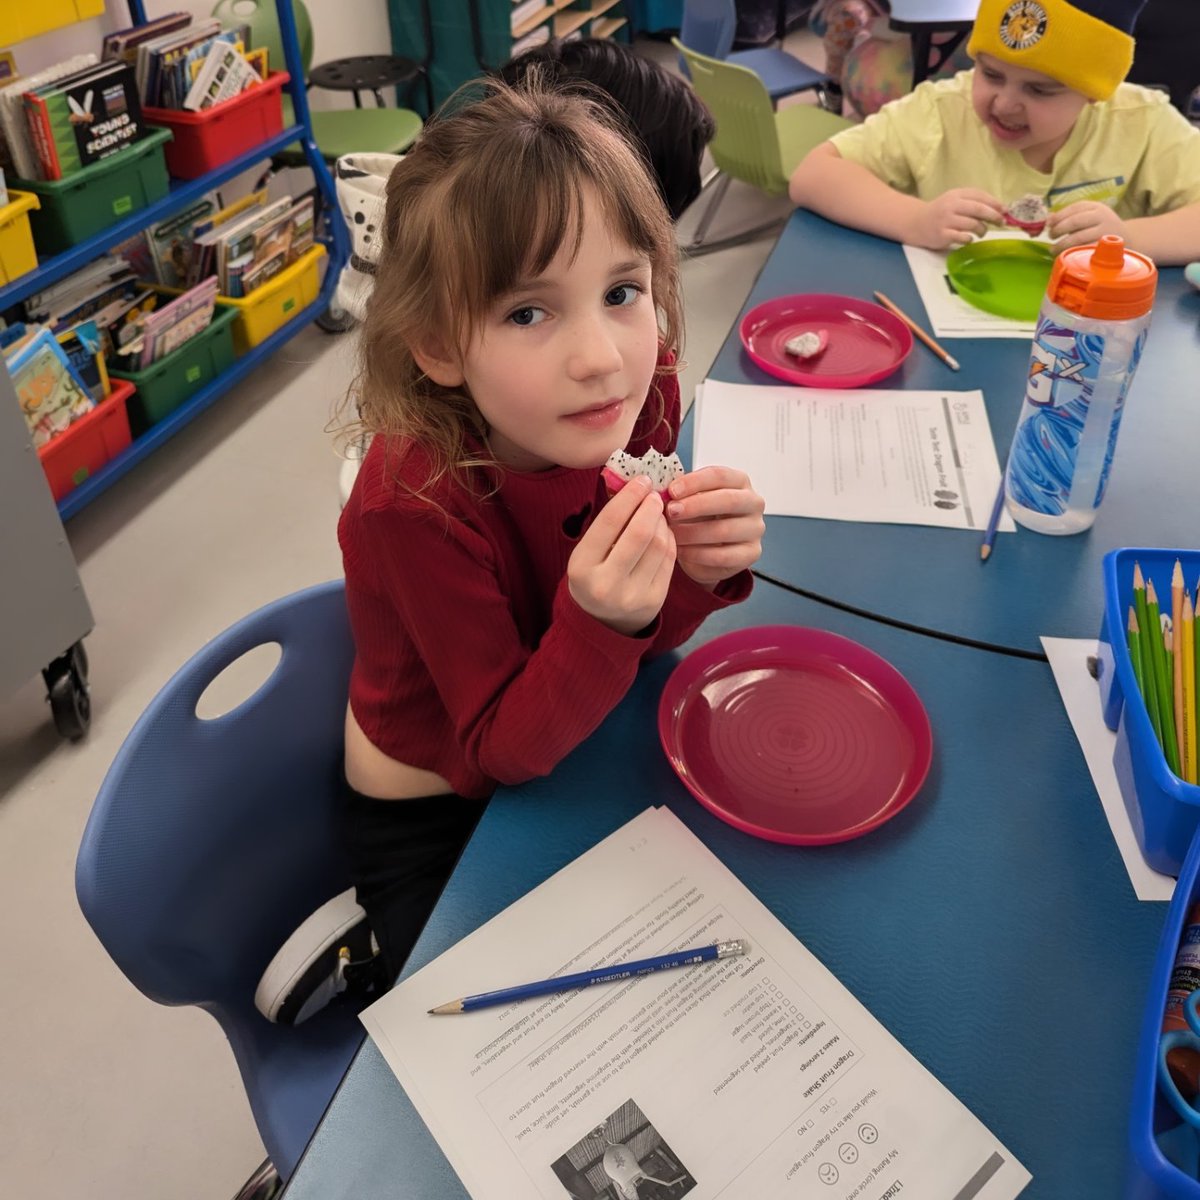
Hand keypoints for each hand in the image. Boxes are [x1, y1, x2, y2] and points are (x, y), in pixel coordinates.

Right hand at [568, 476, 675, 635]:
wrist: (602, 620)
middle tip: (654, 495)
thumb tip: (635, 484)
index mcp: (582, 567)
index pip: (610, 522)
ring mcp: (632, 595)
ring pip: (659, 545)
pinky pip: (669, 559)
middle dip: (651, 507)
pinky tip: (663, 532)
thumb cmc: (594, 574)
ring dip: (662, 522)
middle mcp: (606, 584)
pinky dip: (669, 539)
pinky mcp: (654, 600)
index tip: (641, 481)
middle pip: (639, 533)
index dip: (629, 496)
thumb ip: (608, 522)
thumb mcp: (588, 551)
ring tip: (658, 514)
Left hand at [666, 466, 764, 588]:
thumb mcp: (691, 500)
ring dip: (693, 532)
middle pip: (727, 500)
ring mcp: (755, 529)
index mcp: (739, 482)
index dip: (694, 482)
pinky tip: (681, 552)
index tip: (672, 491)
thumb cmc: (700, 518)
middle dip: (696, 506)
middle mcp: (753, 503)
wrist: (709, 550)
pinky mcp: (752, 553)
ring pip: (725, 530)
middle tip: (671, 511)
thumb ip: (681, 494)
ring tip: (672, 534)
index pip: (719, 475)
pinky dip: (698, 554)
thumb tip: (661, 492)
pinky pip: (724, 555)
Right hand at [910, 189, 1004, 250]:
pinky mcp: (942, 235)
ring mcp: (946, 221)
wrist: (916, 223)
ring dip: (982, 230)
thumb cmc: (940, 212)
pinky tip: (968, 239)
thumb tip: (999, 209)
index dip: (994, 203)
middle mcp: (951, 206)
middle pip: (979, 209)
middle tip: (1001, 222)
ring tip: (981, 232)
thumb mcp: (955, 201)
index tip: (1004, 210)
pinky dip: (969, 239)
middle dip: (993, 216)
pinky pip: (963, 237)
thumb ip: (973, 202)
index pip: (980, 196)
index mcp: (956, 195)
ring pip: (973, 224)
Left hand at [1047, 202, 1125, 252]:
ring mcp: (1104, 231)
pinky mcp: (1105, 247)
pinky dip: (1073, 252)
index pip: (1074, 208)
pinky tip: (1066, 255)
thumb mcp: (1087, 217)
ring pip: (1079, 237)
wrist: (1128, 238)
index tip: (1048, 226)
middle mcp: (1101, 216)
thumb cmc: (1100, 228)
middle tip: (1051, 238)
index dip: (1058, 217)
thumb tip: (1047, 218)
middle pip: (1074, 222)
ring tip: (1053, 250)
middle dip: (1058, 230)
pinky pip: (1085, 250)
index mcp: (1095, 207)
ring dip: (1062, 245)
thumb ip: (1069, 217)